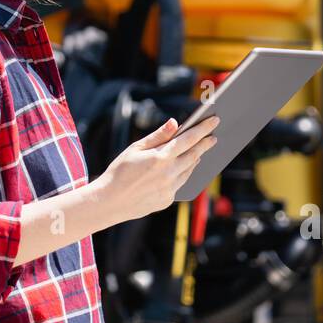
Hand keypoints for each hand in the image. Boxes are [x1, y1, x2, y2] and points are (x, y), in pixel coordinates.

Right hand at [92, 114, 220, 224]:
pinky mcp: (167, 200)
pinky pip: (180, 184)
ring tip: (199, 151)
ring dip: (195, 159)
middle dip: (205, 144)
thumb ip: (158, 136)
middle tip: (213, 137)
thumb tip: (175, 123)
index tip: (214, 121)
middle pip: (194, 155)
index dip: (203, 129)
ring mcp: (169, 189)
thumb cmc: (119, 172)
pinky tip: (182, 169)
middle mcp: (169, 174)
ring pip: (189, 171)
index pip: (189, 139)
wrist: (109, 202)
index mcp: (161, 158)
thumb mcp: (135, 149)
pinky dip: (182, 174)